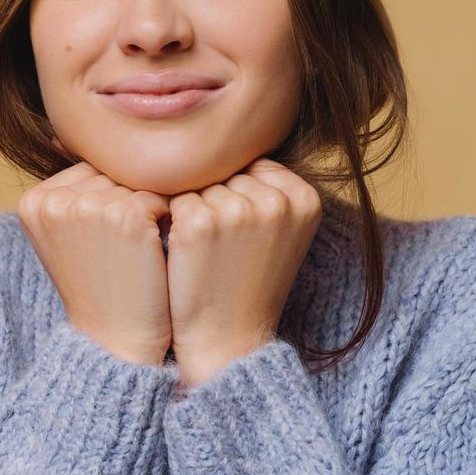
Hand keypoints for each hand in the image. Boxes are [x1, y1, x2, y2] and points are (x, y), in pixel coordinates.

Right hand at [18, 144, 172, 366]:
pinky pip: (162, 195)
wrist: (117, 340)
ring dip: (150, 210)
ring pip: (138, 182)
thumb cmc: (100, 286)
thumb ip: (71, 190)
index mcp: (33, 202)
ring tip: (139, 252)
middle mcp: (54, 200)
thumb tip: (61, 137)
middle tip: (127, 248)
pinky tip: (154, 252)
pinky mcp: (125, 215)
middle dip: (130, 201)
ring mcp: (88, 206)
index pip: (90, 173)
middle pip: (113, 173)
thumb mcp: (70, 235)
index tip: (109, 242)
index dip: (111, 201)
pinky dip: (167, 219)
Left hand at [164, 157, 322, 386]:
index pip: (252, 166)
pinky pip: (172, 199)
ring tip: (208, 252)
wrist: (226, 337)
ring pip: (196, 183)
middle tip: (222, 248)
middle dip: (216, 201)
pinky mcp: (198, 223)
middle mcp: (275, 200)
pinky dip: (171, 221)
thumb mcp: (280, 231)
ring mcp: (236, 210)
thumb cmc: (248, 280)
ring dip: (193, 210)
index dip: (238, 197)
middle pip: (224, 171)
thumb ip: (270, 186)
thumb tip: (231, 137)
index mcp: (304, 197)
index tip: (243, 235)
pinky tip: (186, 252)